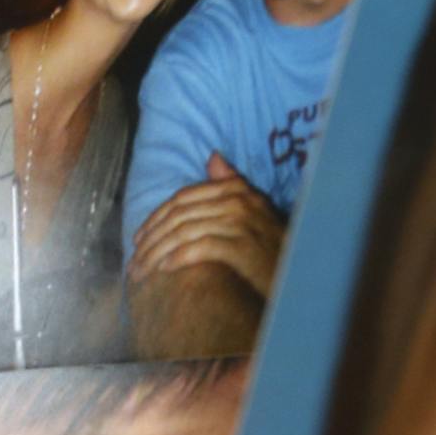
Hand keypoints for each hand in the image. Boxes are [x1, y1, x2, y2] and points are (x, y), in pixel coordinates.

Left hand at [128, 152, 287, 296]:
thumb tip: (213, 157)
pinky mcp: (242, 247)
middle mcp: (238, 201)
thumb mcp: (256, 211)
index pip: (183, 198)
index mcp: (237, 191)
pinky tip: (165, 271)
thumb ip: (232, 184)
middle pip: (179, 215)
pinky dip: (178, 259)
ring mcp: (240, 223)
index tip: (138, 240)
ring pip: (184, 232)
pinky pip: (200, 248)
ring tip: (142, 273)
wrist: (301, 277)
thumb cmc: (273, 248)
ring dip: (157, 254)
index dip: (156, 218)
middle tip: (133, 263)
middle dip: (151, 239)